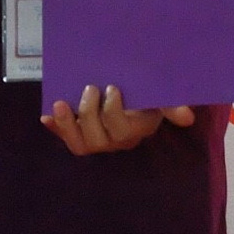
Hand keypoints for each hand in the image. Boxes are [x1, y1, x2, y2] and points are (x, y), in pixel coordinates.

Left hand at [42, 83, 193, 155]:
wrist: (138, 100)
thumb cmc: (149, 98)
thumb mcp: (161, 99)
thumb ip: (172, 105)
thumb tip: (188, 117)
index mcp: (134, 131)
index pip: (120, 130)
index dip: (112, 112)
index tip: (112, 87)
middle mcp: (114, 142)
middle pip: (96, 140)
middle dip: (89, 114)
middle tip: (90, 87)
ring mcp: (96, 141)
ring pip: (79, 145)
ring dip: (67, 125)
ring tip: (59, 103)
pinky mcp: (80, 135)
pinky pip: (66, 138)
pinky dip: (55, 128)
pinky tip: (45, 116)